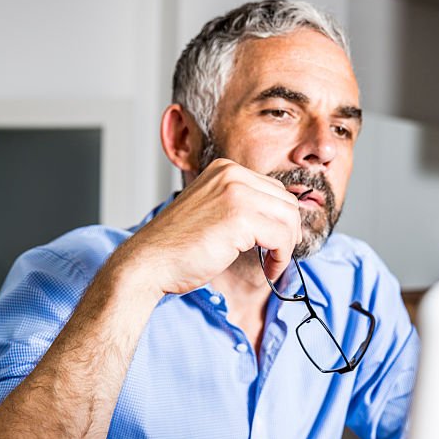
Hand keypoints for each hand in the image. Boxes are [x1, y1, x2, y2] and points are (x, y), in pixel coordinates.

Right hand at [130, 159, 301, 296]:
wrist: (149, 262)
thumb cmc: (177, 247)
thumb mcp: (212, 212)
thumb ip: (240, 207)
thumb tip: (280, 220)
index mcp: (224, 169)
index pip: (274, 189)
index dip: (280, 220)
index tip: (274, 243)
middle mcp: (231, 174)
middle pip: (286, 201)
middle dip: (289, 233)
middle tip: (277, 256)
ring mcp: (236, 192)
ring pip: (289, 218)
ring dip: (287, 246)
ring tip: (273, 264)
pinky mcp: (239, 217)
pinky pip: (282, 237)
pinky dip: (281, 257)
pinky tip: (269, 269)